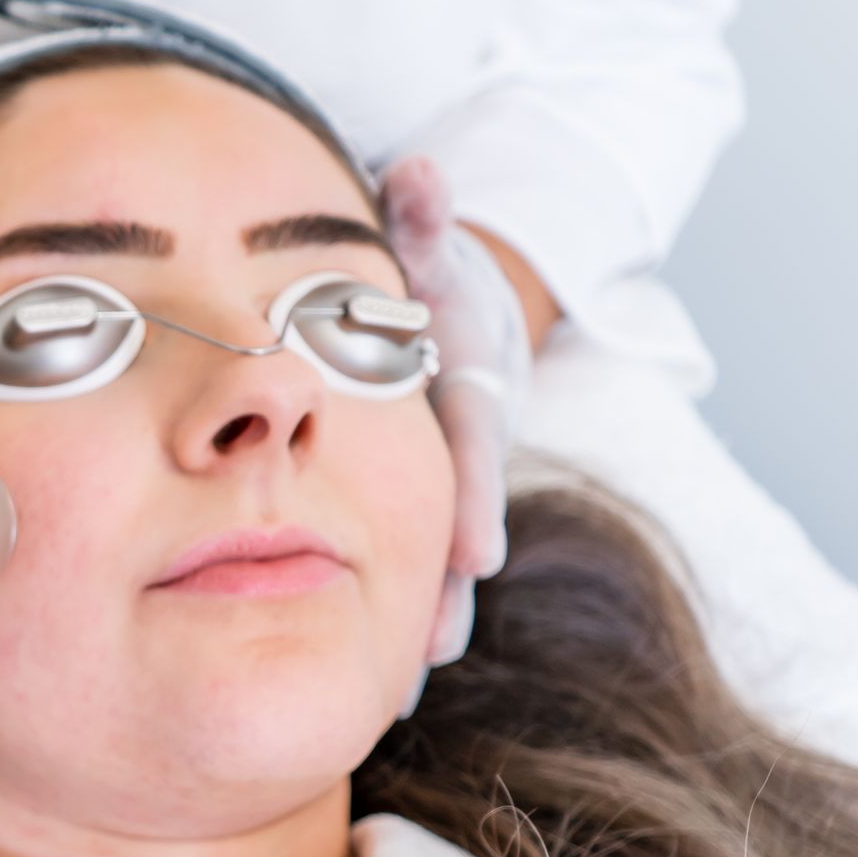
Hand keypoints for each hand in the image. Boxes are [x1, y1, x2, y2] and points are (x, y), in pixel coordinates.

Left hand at [380, 156, 531, 666]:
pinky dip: (401, 619)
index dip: (479, 497)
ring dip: (427, 621)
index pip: (481, 445)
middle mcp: (468, 449)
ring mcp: (450, 488)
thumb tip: (417, 171)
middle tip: (431, 647)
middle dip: (452, 589)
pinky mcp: (424, 516)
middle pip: (468, 524)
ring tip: (400, 686)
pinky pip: (414, 572)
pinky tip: (376, 682)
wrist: (458, 318)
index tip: (476, 552)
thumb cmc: (434, 283)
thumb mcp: (432, 246)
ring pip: (442, 564)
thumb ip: (423, 216)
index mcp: (473, 390)